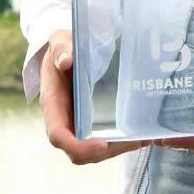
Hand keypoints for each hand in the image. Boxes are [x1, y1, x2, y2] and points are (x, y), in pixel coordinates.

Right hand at [39, 28, 148, 164]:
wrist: (64, 51)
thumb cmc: (62, 47)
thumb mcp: (60, 42)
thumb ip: (61, 48)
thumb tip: (66, 60)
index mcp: (53, 104)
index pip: (58, 134)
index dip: (77, 145)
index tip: (100, 145)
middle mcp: (62, 120)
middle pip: (77, 151)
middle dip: (104, 152)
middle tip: (132, 142)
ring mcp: (75, 123)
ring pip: (91, 151)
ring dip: (115, 150)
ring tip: (141, 139)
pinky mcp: (87, 122)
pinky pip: (100, 141)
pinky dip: (119, 143)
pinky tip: (140, 134)